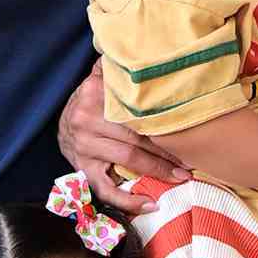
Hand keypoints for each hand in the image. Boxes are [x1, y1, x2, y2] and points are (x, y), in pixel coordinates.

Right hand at [57, 61, 189, 214]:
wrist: (64, 119)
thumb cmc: (93, 98)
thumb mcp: (103, 76)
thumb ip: (120, 65)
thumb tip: (145, 51)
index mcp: (96, 94)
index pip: (138, 110)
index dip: (165, 122)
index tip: (190, 130)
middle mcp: (87, 119)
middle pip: (137, 135)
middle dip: (168, 149)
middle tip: (193, 158)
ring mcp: (83, 146)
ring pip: (128, 160)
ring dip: (157, 171)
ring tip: (180, 177)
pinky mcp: (81, 168)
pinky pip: (105, 189)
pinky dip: (128, 201)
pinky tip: (149, 205)